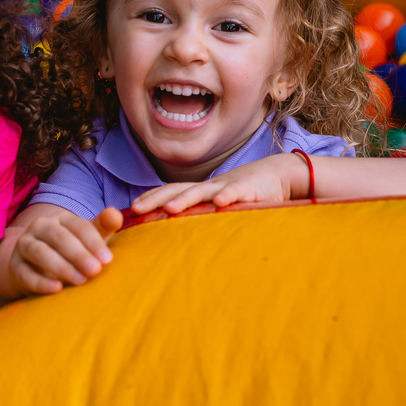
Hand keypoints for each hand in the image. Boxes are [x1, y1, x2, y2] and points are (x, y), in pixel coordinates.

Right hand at [9, 207, 122, 295]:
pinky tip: (57, 288)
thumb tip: (115, 214)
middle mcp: (40, 227)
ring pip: (40, 252)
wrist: (38, 269)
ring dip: (61, 266)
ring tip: (80, 281)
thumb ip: (103, 226)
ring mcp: (24, 245)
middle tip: (95, 271)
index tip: (107, 260)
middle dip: (79, 254)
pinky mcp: (15, 266)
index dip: (93, 242)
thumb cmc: (72, 252)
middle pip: (59, 237)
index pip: (78, 226)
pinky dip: (41, 282)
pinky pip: (25, 273)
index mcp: (61, 218)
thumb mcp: (89, 239)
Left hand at [131, 153, 303, 213]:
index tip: (130, 210)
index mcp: (199, 191)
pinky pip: (236, 192)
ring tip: (169, 208)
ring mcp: (226, 186)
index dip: (149, 198)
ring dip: (185, 199)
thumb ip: (200, 213)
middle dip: (155, 199)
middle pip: (177, 190)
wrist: (275, 174)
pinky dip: (228, 196)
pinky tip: (220, 202)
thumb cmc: (242, 193)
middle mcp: (207, 186)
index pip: (168, 192)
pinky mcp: (248, 190)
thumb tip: (175, 230)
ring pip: (201, 191)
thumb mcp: (217, 203)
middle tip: (136, 209)